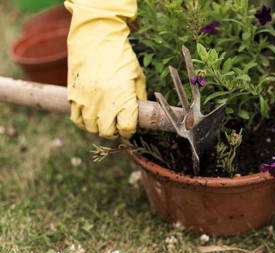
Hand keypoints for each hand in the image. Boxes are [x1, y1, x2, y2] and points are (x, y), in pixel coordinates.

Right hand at [64, 0, 146, 138]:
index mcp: (123, 99)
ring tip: (105, 119)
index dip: (130, 130)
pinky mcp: (73, 96)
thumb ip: (139, 98)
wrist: (95, 37)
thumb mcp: (137, 77)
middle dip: (115, 131)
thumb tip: (139, 114)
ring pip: (92, 128)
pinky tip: (91, 116)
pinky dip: (85, 122)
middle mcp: (103, 103)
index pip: (127, 128)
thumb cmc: (121, 56)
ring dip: (100, 127)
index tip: (131, 126)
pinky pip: (77, 119)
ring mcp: (86, 101)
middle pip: (108, 132)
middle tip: (118, 124)